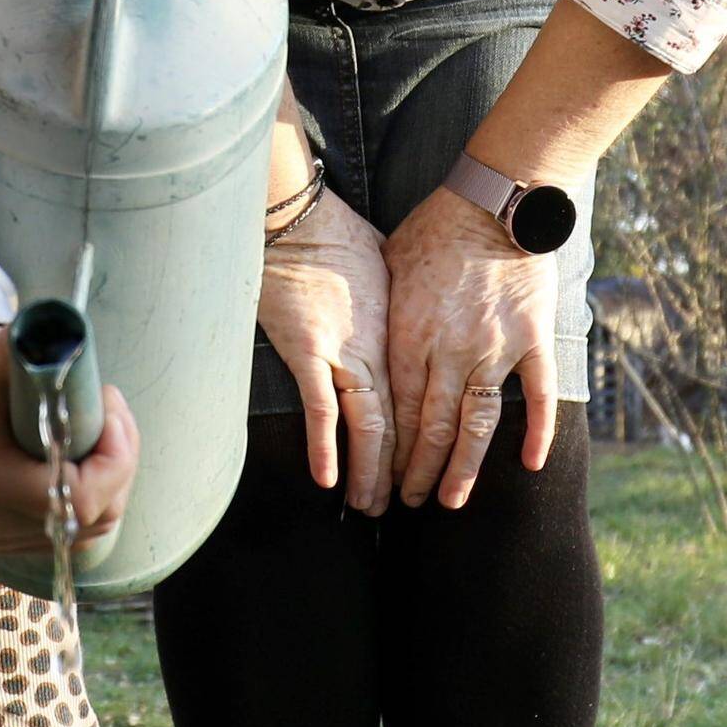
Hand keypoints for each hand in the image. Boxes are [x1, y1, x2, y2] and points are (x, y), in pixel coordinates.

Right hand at [0, 323, 140, 564]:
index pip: (81, 498)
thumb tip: (77, 345)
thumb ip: (40, 350)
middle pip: (96, 515)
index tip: (108, 409)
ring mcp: (2, 536)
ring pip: (95, 526)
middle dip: (120, 461)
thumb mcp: (2, 350)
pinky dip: (98, 495)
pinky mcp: (12, 538)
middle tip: (111, 408)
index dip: (115, 460)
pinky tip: (89, 456)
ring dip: (114, 478)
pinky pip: (78, 530)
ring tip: (103, 426)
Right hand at [257, 179, 394, 514]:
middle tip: (406, 503)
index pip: (420, 400)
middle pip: (400, 421)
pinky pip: (321, 409)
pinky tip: (328, 481)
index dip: (423, 439)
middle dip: (402, 467)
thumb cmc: (341, 240)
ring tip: (371, 506)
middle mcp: (379, 350)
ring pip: (367, 425)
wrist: (300, 220)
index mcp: (401, 335)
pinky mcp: (307, 351)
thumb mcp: (387, 275)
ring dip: (370, 471)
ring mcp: (344, 353)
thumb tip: (408, 319)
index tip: (426, 468)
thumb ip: (397, 308)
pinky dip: (326, 447)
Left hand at [384, 185, 557, 509]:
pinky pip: (537, 396)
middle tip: (410, 502)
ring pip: (476, 424)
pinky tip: (528, 464)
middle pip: (430, 428)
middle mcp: (450, 352)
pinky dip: (536, 432)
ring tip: (451, 502)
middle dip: (417, 472)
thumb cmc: (434, 229)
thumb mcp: (388, 269)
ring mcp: (494, 349)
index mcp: (409, 337)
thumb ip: (380, 316)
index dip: (388, 452)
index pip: (395, 412)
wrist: (495, 202)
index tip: (381, 477)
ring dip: (462, 468)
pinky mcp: (532, 341)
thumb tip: (358, 344)